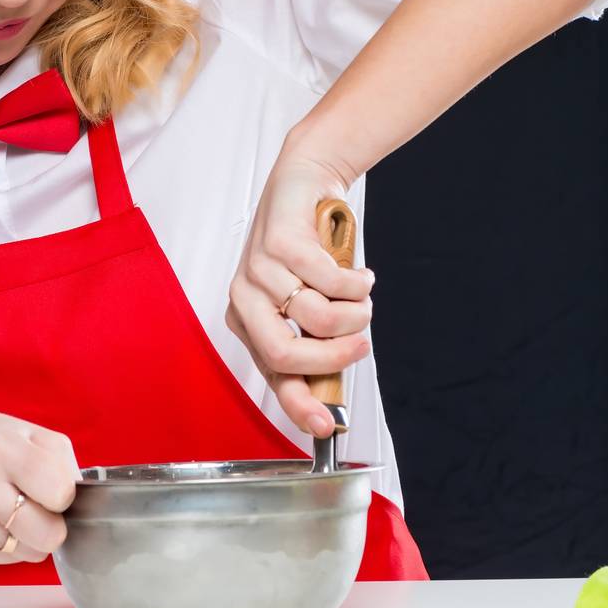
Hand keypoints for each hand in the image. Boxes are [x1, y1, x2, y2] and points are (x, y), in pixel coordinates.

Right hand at [0, 410, 80, 564]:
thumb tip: (82, 501)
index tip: (54, 487)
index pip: (61, 494)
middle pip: (47, 536)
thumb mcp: (27, 431)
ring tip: (14, 508)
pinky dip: (10, 544)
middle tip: (41, 506)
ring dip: (31, 536)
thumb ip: (62, 463)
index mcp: (3, 449)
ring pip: (29, 553)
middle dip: (54, 524)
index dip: (66, 496)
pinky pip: (6, 559)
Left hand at [226, 142, 374, 437]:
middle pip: (285, 354)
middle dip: (332, 358)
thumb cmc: (308, 248)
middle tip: (361, 344)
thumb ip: (313, 341)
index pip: (271, 373)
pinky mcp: (280, 243)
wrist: (306, 181)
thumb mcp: (307, 299)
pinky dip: (356, 283)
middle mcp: (244, 296)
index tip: (326, 426)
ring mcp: (258, 268)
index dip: (300, 403)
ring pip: (316, 318)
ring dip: (355, 313)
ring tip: (362, 298)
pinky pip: (330, 283)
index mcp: (246, 319)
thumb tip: (330, 395)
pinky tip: (359, 273)